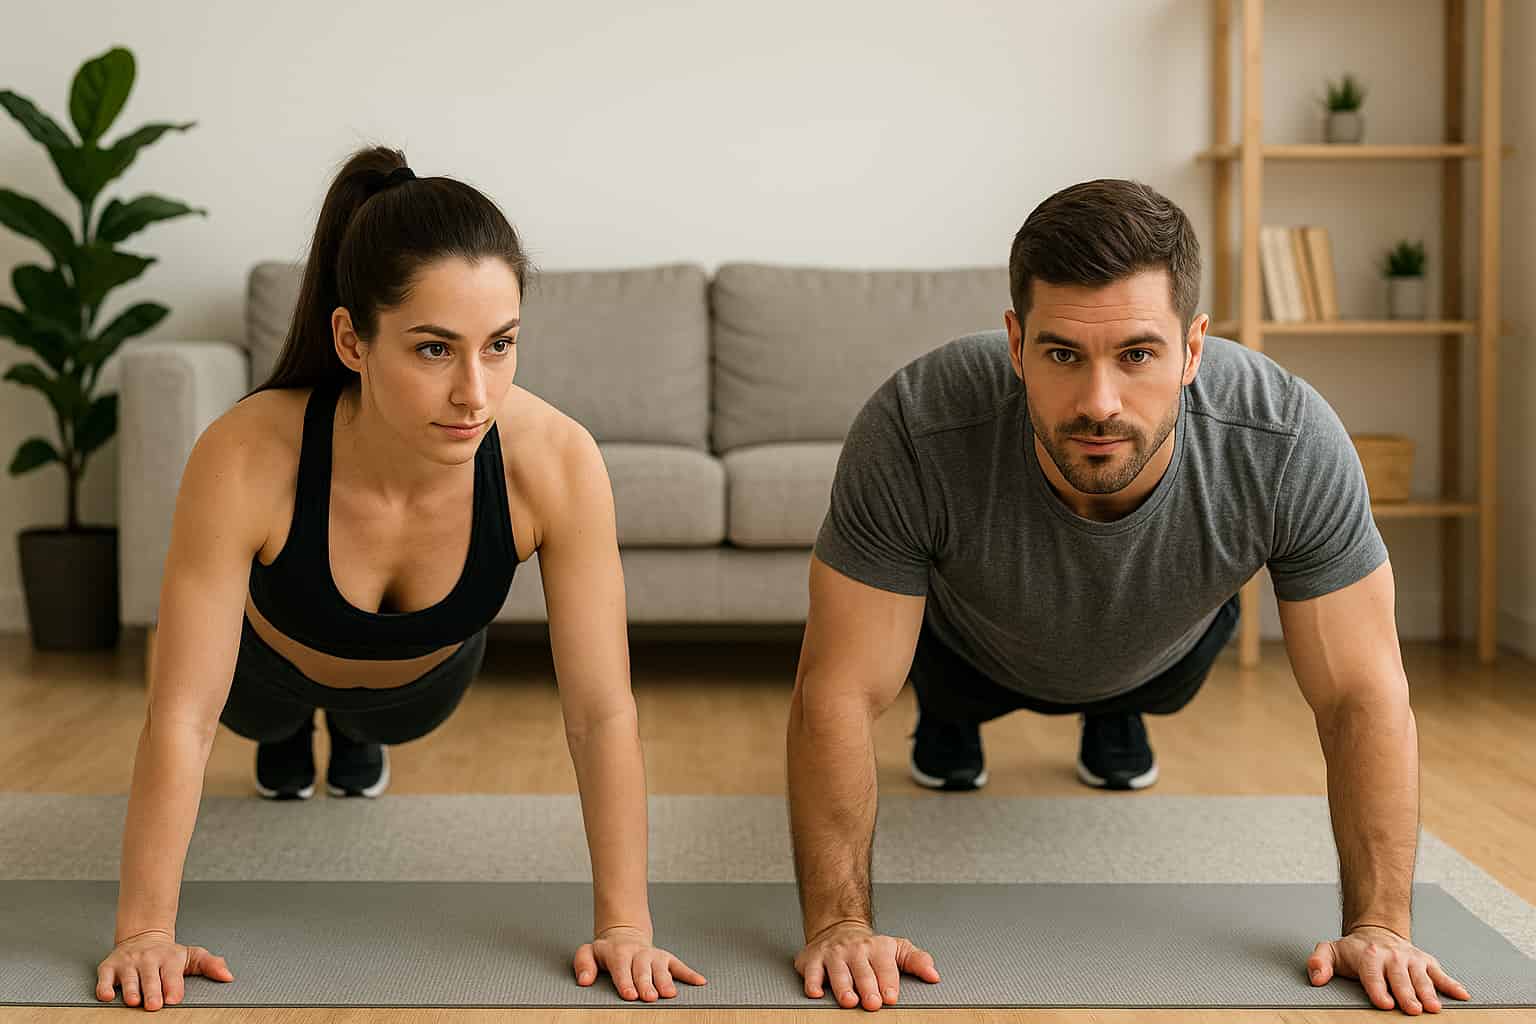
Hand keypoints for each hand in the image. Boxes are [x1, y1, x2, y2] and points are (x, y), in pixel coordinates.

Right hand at [96, 930, 233, 1010]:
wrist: (143, 937)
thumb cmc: (168, 954)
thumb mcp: (192, 956)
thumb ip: (210, 965)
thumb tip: (228, 976)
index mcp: (168, 958)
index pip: (172, 974)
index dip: (173, 986)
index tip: (174, 998)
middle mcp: (147, 960)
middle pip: (150, 978)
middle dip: (152, 992)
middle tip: (154, 1005)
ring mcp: (128, 964)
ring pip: (128, 979)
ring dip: (131, 990)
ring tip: (134, 1001)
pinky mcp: (109, 967)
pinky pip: (104, 978)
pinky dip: (104, 986)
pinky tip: (107, 995)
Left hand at [572, 925, 706, 1000]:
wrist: (624, 935)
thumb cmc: (607, 951)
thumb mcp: (589, 952)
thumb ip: (583, 964)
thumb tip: (584, 981)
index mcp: (618, 953)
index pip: (621, 968)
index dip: (625, 981)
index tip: (629, 994)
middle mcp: (638, 953)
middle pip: (643, 970)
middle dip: (646, 983)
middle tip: (649, 997)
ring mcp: (654, 955)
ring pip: (661, 968)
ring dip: (666, 980)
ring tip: (669, 994)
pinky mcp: (667, 958)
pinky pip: (680, 965)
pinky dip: (690, 974)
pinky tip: (699, 982)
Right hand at [794, 920, 939, 1010]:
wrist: (837, 928)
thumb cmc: (869, 947)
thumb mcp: (896, 949)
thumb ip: (916, 961)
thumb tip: (933, 975)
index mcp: (877, 948)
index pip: (885, 966)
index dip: (888, 982)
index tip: (891, 997)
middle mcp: (854, 950)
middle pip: (862, 971)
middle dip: (867, 987)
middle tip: (872, 1003)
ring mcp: (833, 954)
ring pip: (838, 972)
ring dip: (843, 987)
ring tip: (849, 1000)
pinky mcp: (812, 959)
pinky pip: (811, 971)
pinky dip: (812, 982)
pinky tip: (816, 992)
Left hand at [1308, 924, 1470, 1013]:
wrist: (1376, 931)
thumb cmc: (1353, 950)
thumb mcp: (1330, 951)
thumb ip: (1319, 962)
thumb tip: (1316, 978)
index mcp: (1368, 957)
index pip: (1373, 975)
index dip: (1378, 989)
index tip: (1384, 1003)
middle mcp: (1392, 957)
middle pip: (1400, 978)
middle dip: (1407, 994)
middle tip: (1413, 1010)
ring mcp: (1411, 960)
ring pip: (1421, 977)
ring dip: (1429, 992)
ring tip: (1434, 1008)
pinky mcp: (1426, 962)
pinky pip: (1440, 974)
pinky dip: (1452, 984)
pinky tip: (1462, 995)